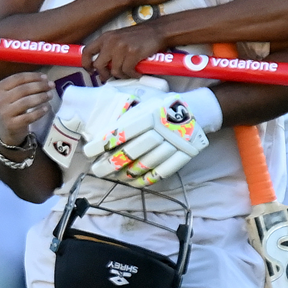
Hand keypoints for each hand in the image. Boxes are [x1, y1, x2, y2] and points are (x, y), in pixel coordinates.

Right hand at [0, 72, 54, 146]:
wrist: (5, 129)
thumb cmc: (12, 107)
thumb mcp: (12, 94)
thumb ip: (24, 84)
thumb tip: (44, 78)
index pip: (17, 78)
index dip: (33, 76)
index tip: (45, 77)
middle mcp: (0, 100)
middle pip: (23, 89)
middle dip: (39, 86)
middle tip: (51, 85)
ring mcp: (5, 113)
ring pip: (26, 102)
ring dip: (41, 97)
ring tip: (50, 95)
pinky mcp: (12, 125)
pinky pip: (29, 117)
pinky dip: (39, 111)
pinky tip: (46, 107)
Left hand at [83, 24, 168, 80]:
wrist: (156, 31)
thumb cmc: (138, 36)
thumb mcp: (118, 38)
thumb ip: (108, 48)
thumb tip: (102, 67)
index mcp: (105, 37)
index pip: (87, 51)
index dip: (86, 64)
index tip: (91, 71)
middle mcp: (111, 42)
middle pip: (98, 65)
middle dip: (104, 74)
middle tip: (110, 77)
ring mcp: (121, 48)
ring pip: (115, 71)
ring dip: (122, 76)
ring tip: (128, 74)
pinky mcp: (133, 53)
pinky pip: (128, 71)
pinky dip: (133, 75)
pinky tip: (137, 72)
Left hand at [83, 93, 208, 186]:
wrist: (197, 111)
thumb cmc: (163, 108)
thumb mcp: (146, 105)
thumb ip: (128, 119)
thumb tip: (103, 135)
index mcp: (151, 115)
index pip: (123, 132)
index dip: (104, 143)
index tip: (89, 151)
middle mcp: (162, 130)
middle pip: (132, 152)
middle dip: (111, 163)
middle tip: (97, 170)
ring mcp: (174, 145)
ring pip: (145, 165)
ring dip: (125, 173)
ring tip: (113, 176)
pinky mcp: (183, 157)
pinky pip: (161, 173)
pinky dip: (145, 180)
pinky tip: (132, 182)